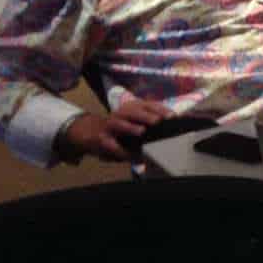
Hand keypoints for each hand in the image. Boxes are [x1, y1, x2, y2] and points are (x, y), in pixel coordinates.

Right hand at [56, 97, 170, 162]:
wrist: (90, 131)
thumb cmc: (120, 128)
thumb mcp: (135, 122)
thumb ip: (150, 123)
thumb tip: (171, 126)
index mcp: (132, 108)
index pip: (147, 105)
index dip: (160, 109)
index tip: (172, 116)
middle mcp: (121, 114)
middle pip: (133, 111)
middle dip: (146, 115)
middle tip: (158, 121)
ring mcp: (110, 125)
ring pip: (119, 123)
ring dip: (130, 127)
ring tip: (141, 131)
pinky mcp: (101, 137)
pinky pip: (110, 144)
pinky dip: (120, 150)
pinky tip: (129, 156)